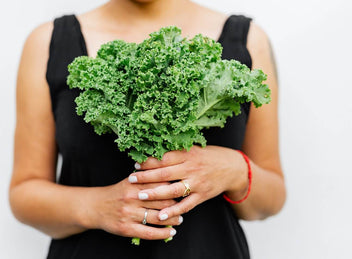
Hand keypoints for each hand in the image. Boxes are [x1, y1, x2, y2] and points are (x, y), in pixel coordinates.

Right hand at [86, 177, 181, 239]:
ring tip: (179, 220)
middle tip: (184, 206)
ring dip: (172, 220)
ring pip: (157, 217)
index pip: (160, 184)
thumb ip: (147, 178)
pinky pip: (149, 233)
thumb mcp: (130, 181)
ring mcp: (129, 213)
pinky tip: (171, 233)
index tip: (182, 190)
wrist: (95, 206)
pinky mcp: (126, 228)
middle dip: (176, 205)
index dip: (174, 188)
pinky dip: (162, 234)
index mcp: (134, 183)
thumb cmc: (117, 193)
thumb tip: (170, 177)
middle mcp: (132, 197)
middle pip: (161, 201)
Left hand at [128, 146, 248, 220]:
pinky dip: (174, 211)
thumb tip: (153, 151)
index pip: (164, 157)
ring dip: (156, 194)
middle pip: (165, 173)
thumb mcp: (194, 149)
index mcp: (188, 154)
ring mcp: (197, 183)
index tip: (136, 164)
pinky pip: (186, 205)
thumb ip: (176, 151)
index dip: (149, 161)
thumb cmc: (209, 156)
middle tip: (131, 180)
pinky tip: (162, 215)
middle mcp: (192, 168)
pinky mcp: (202, 196)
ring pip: (173, 190)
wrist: (233, 168)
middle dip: (146, 177)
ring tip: (141, 196)